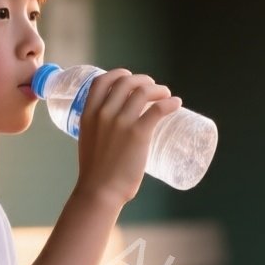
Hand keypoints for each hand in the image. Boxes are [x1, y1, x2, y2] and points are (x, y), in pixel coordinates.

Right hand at [70, 68, 182, 207]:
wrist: (100, 191)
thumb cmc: (95, 172)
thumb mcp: (88, 141)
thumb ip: (98, 129)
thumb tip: (113, 126)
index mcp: (88, 114)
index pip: (101, 81)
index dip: (117, 74)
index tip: (128, 76)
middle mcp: (104, 113)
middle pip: (126, 82)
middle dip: (142, 80)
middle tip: (152, 88)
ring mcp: (121, 122)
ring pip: (143, 92)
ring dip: (158, 89)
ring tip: (166, 95)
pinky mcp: (139, 133)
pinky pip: (158, 109)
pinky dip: (170, 103)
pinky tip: (176, 103)